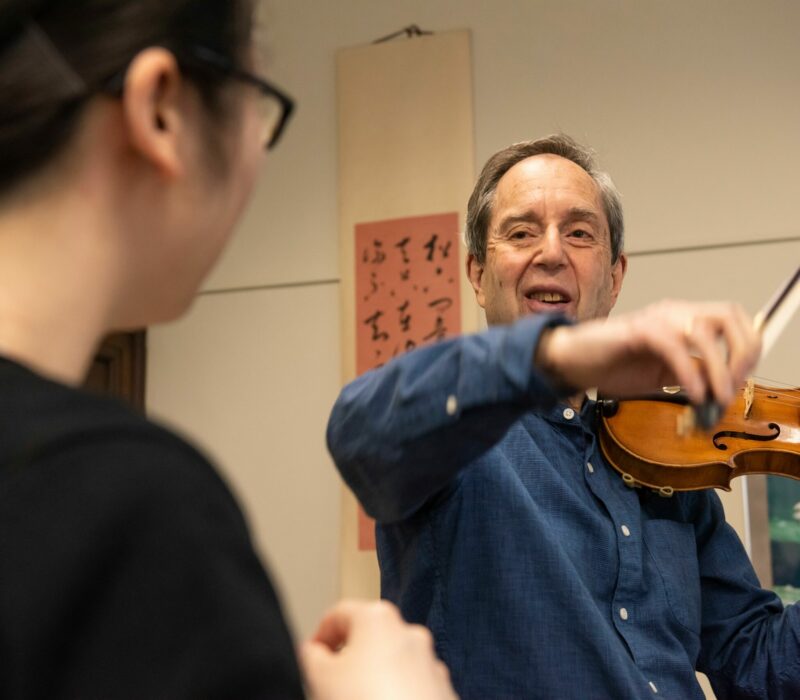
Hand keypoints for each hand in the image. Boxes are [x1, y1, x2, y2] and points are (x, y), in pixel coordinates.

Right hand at [300, 599, 457, 699]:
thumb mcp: (320, 677)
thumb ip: (310, 656)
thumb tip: (312, 651)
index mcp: (378, 618)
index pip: (338, 614)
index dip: (319, 635)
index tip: (311, 655)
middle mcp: (409, 632)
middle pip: (367, 637)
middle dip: (348, 658)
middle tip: (330, 683)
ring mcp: (430, 661)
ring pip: (391, 662)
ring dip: (372, 676)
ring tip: (356, 698)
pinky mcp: (442, 689)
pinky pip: (411, 684)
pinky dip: (396, 693)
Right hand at [536, 300, 760, 406]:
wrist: (572, 362)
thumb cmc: (612, 365)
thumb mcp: (663, 374)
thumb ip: (691, 375)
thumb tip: (722, 392)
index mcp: (682, 318)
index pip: (733, 320)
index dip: (746, 348)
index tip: (741, 381)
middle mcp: (673, 312)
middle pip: (729, 316)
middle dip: (740, 353)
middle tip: (732, 387)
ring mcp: (656, 318)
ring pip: (704, 333)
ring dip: (718, 369)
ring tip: (715, 397)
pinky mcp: (638, 331)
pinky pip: (675, 349)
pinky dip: (690, 374)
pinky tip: (693, 395)